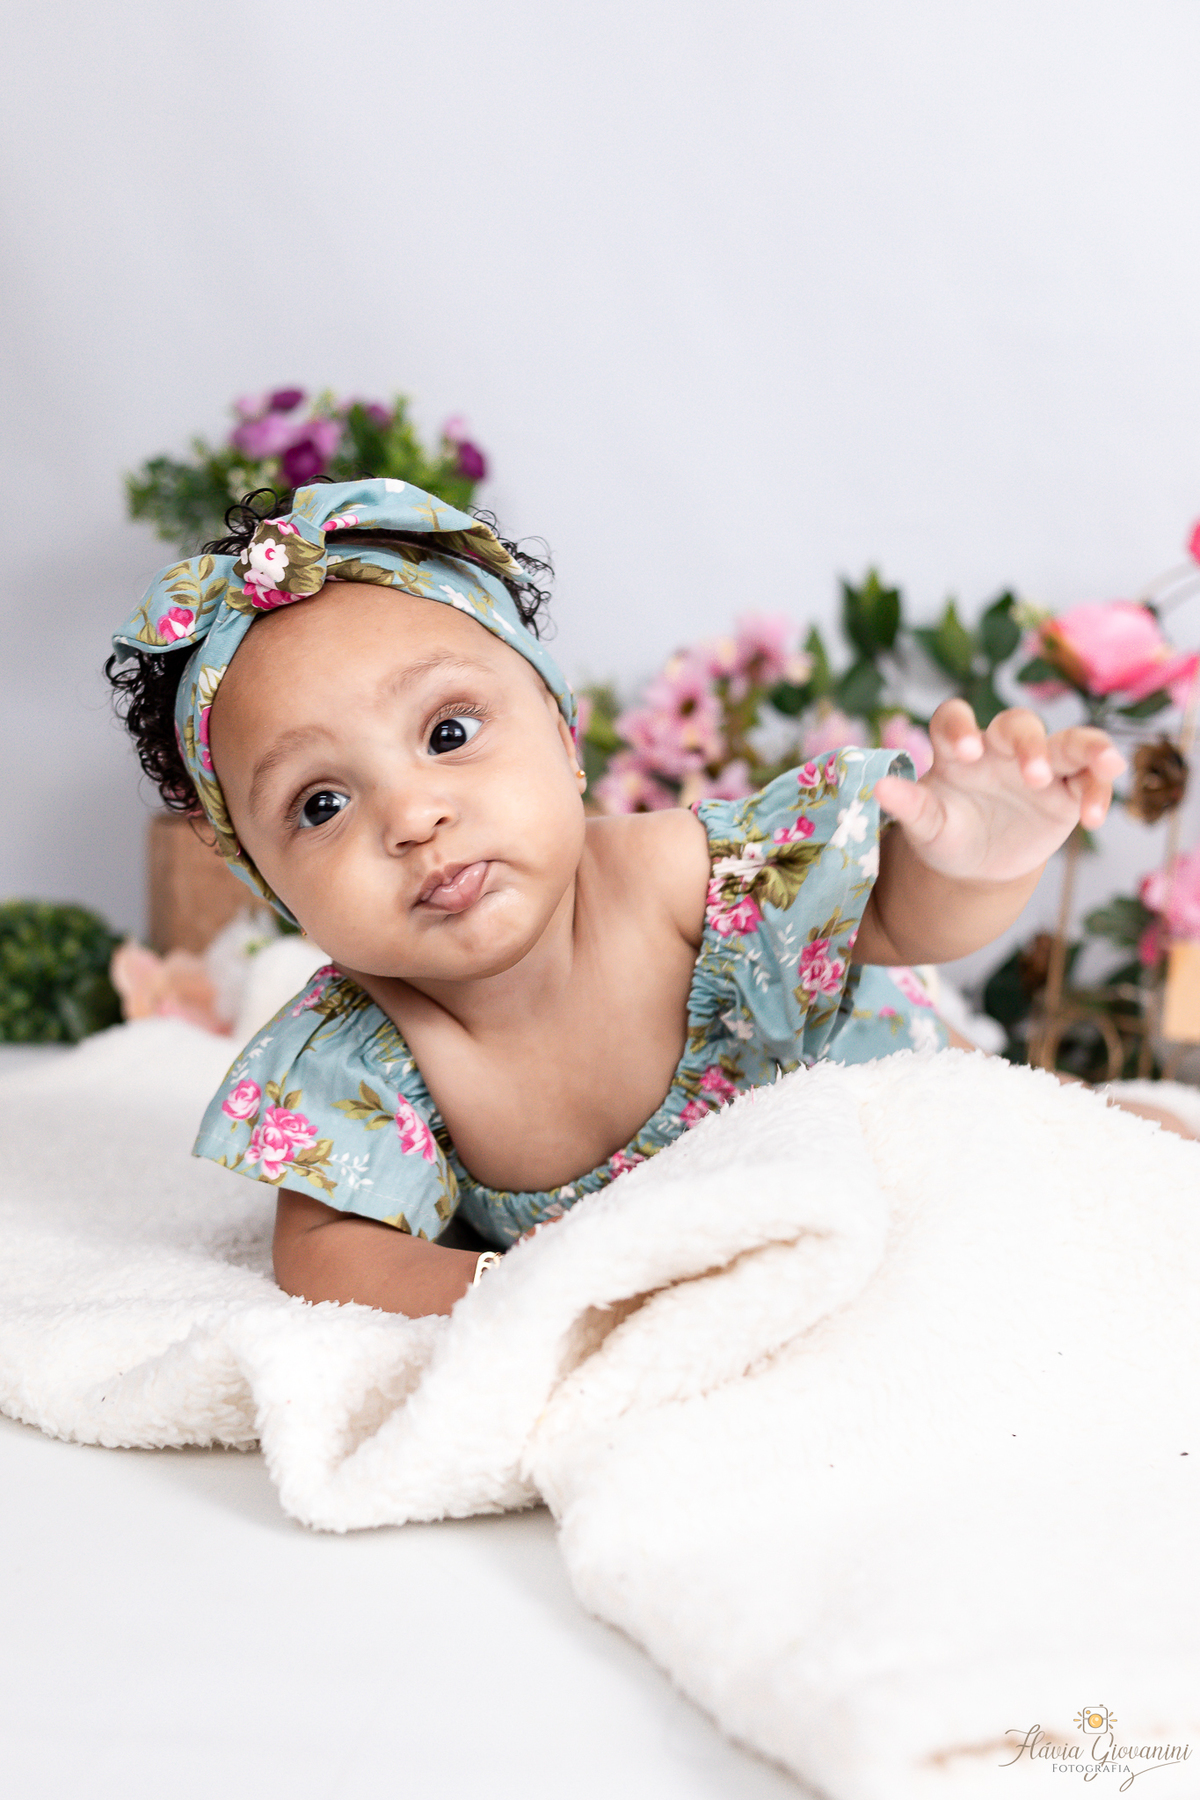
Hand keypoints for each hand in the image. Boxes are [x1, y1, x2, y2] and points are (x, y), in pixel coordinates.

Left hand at [873, 700, 1126, 885]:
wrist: (977, 867)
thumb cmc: (946, 836)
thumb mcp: (926, 827)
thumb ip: (909, 807)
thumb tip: (879, 788)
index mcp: (957, 750)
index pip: (954, 719)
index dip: (960, 727)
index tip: (967, 751)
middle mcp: (1000, 749)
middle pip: (1020, 724)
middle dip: (1030, 743)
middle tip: (1035, 775)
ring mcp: (1040, 766)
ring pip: (1071, 742)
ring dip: (1090, 748)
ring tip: (1106, 764)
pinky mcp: (1068, 791)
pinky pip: (1091, 779)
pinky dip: (1099, 791)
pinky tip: (1093, 818)